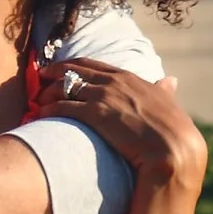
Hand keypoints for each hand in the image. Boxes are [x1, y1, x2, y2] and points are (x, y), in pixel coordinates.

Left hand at [36, 61, 207, 182]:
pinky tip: (40, 115)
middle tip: (40, 76)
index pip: (94, 65)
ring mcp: (103, 96)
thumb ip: (164, 90)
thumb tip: (171, 80)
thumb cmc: (173, 130)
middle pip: (74, 71)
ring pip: (64, 87)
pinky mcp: (94, 114)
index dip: (75, 65)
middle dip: (54, 72)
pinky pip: (62, 106)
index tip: (61, 68)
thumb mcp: (168, 103)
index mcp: (129, 78)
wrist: (172, 148)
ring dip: (48, 92)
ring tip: (38, 100)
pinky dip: (48, 109)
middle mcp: (113, 82)